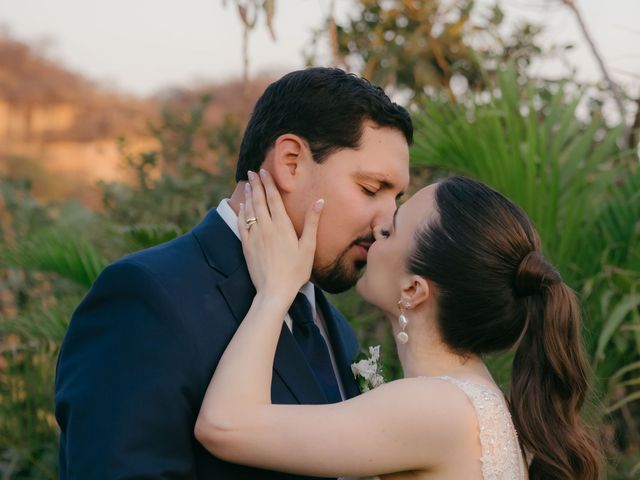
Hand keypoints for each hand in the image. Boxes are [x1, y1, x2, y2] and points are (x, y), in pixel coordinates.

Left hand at [239, 169, 323, 300]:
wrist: (274, 291)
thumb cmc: (295, 271)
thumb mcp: (308, 247)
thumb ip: (312, 223)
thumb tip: (320, 201)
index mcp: (282, 226)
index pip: (274, 199)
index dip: (269, 184)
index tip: (265, 172)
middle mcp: (266, 228)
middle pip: (260, 201)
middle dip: (257, 185)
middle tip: (253, 172)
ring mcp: (254, 236)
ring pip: (250, 210)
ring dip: (249, 195)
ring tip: (248, 183)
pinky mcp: (246, 246)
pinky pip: (242, 224)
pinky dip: (242, 212)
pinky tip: (242, 206)